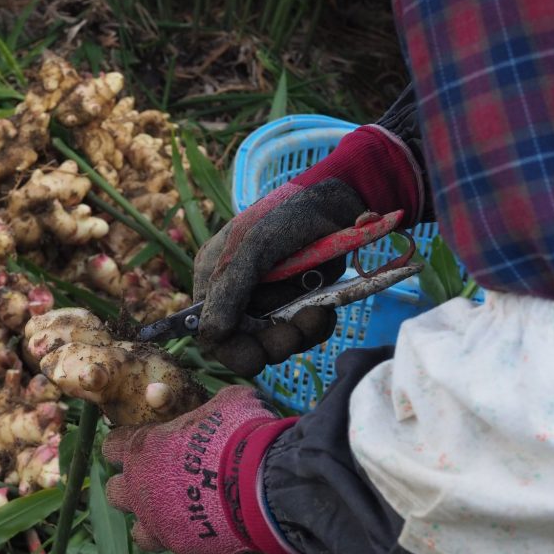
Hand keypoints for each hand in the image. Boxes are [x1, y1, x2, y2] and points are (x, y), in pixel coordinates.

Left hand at [101, 386, 303, 553]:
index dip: (128, 444)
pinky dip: (200, 544)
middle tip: (161, 482)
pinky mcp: (189, 553)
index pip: (113, 447)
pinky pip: (187, 551)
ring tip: (182, 517)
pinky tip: (220, 533)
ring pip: (140, 533)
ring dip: (156, 524)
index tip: (148, 444)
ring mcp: (162, 527)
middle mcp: (142, 492)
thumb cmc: (241, 435)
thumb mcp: (229, 403)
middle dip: (134, 488)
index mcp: (143, 450)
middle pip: (116, 493)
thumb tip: (223, 406)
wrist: (266, 484)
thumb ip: (214, 407)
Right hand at [195, 125, 423, 376]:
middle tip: (294, 334)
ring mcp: (271, 299)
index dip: (231, 347)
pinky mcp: (300, 302)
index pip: (211, 329)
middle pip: (246, 342)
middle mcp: (238, 293)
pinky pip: (304, 331)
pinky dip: (317, 325)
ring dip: (299, 332)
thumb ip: (230, 291)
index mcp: (215, 277)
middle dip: (272, 341)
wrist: (342, 198)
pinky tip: (324, 306)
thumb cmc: (290, 213)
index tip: (256, 355)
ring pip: (278, 340)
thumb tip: (211, 335)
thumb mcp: (255, 247)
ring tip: (317, 310)